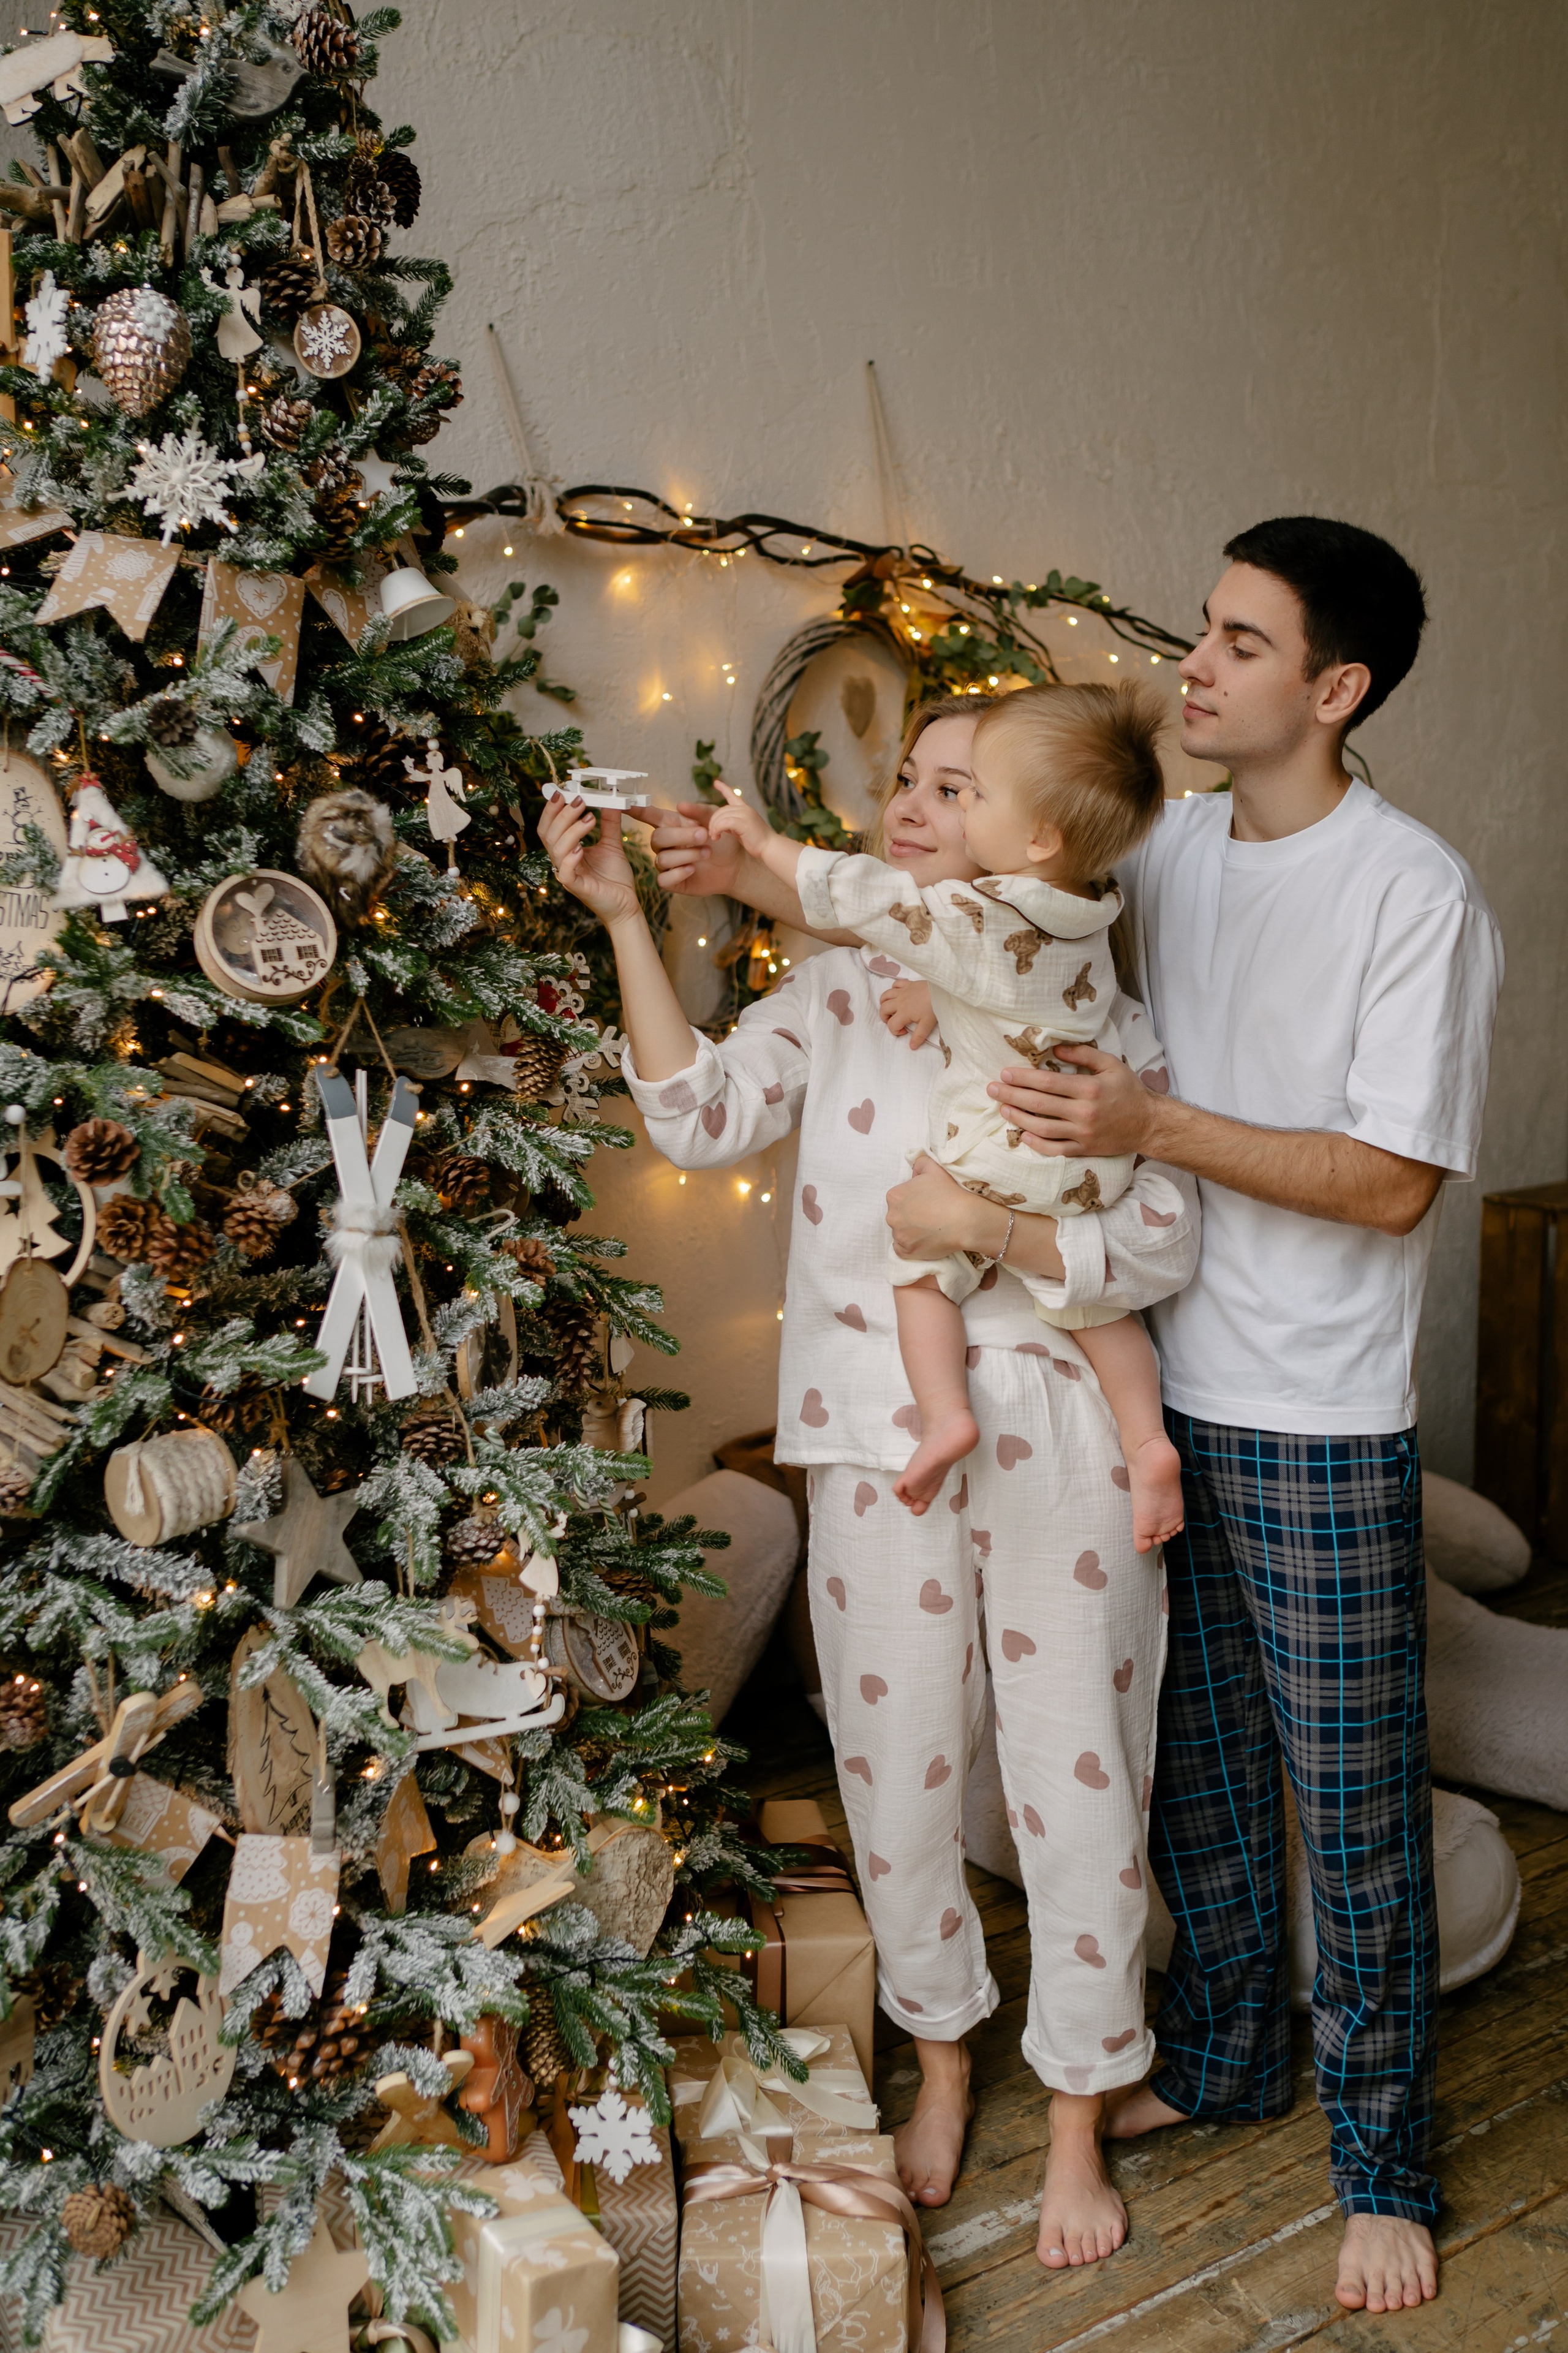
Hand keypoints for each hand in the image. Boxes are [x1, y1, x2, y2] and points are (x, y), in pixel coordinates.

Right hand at [537, 794, 639, 925]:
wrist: (626, 904)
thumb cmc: (614, 877)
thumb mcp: (612, 844)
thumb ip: (609, 824)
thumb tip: (610, 802)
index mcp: (566, 849)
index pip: (550, 826)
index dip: (552, 809)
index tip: (563, 792)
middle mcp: (562, 860)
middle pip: (549, 834)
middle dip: (562, 814)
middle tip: (580, 801)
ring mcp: (567, 874)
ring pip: (556, 849)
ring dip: (572, 830)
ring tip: (591, 819)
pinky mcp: (576, 888)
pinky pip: (565, 872)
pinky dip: (570, 858)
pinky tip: (581, 848)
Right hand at [641, 800, 746, 897]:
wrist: (736, 864)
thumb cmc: (723, 839)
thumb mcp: (715, 819)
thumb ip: (699, 811)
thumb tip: (681, 805)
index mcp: (671, 824)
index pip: (649, 816)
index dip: (636, 810)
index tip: (623, 804)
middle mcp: (666, 844)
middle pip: (657, 838)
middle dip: (681, 836)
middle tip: (704, 835)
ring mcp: (668, 863)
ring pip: (662, 859)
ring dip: (687, 854)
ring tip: (707, 852)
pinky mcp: (673, 882)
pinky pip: (663, 880)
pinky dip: (679, 873)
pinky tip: (693, 869)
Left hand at [707, 781, 775, 861]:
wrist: (770, 847)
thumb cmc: (757, 842)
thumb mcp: (743, 829)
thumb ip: (733, 824)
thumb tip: (722, 825)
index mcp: (746, 809)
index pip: (733, 795)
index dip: (723, 788)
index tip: (716, 782)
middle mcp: (745, 809)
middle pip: (721, 810)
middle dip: (713, 821)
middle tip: (712, 834)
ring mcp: (745, 814)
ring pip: (721, 816)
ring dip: (714, 827)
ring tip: (714, 837)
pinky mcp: (743, 822)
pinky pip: (723, 823)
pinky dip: (717, 829)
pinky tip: (717, 836)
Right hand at [879, 978, 936, 1049]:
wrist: (942, 990)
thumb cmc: (935, 1006)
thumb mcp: (928, 1024)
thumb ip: (919, 1036)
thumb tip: (912, 1047)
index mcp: (903, 1013)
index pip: (892, 1025)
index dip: (895, 1031)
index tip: (905, 1032)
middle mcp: (899, 1001)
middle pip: (883, 1009)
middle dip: (885, 1017)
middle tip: (895, 1021)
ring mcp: (903, 991)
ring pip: (885, 995)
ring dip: (885, 1003)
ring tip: (892, 1009)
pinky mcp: (908, 984)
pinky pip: (895, 984)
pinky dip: (894, 989)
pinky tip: (900, 994)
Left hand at [886, 1153, 998, 1260]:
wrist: (965, 1219)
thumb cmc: (950, 1193)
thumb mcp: (934, 1168)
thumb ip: (919, 1164)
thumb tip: (914, 1171)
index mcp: (894, 1195)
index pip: (900, 1198)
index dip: (914, 1199)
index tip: (928, 1203)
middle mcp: (892, 1216)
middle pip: (898, 1215)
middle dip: (910, 1216)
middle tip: (931, 1216)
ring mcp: (898, 1235)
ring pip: (901, 1232)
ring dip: (911, 1231)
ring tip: (931, 1229)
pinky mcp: (906, 1251)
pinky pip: (902, 1249)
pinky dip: (911, 1246)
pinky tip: (925, 1240)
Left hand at [988, 1044, 1158, 1157]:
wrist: (1148, 1124)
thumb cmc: (1129, 1091)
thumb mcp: (1111, 1064)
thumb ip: (1083, 1054)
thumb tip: (1055, 1047)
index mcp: (1089, 1089)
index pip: (1047, 1083)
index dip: (1022, 1078)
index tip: (1005, 1073)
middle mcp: (1084, 1113)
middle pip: (1039, 1104)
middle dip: (1012, 1096)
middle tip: (992, 1089)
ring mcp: (1082, 1134)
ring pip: (1042, 1128)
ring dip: (1018, 1119)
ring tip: (1002, 1109)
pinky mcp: (1084, 1150)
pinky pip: (1055, 1150)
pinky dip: (1037, 1144)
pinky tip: (1022, 1135)